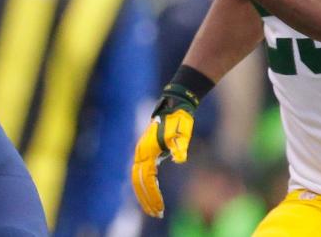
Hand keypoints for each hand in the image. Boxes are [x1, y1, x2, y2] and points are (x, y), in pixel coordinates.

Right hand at [131, 84, 197, 217]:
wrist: (174, 105)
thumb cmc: (179, 119)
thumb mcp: (182, 132)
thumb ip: (180, 147)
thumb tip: (179, 160)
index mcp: (147, 150)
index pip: (146, 178)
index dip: (152, 194)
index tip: (161, 208)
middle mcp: (141, 152)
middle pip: (138, 182)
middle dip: (146, 199)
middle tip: (157, 214)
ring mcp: (141, 152)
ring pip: (137, 179)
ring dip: (144, 195)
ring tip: (155, 210)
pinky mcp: (145, 152)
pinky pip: (141, 174)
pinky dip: (145, 187)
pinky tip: (153, 195)